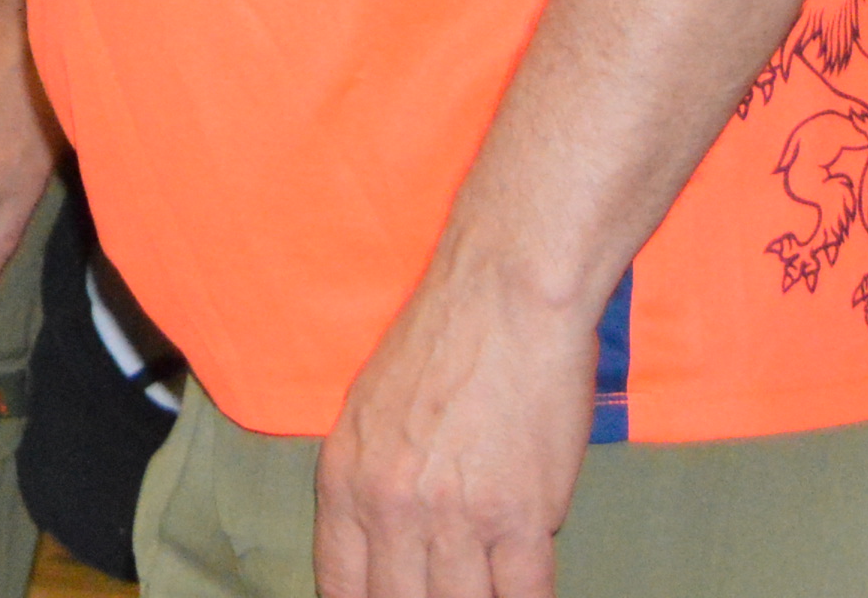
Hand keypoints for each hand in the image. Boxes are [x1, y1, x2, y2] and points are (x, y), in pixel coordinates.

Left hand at [313, 263, 599, 597]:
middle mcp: (388, 506)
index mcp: (345, 479)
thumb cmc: (443, 344)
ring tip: (486, 591)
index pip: (342, 586)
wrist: (503, 299)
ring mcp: (453, 516)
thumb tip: (391, 545)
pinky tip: (525, 592)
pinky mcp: (519, 516)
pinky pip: (522, 597)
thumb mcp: (370, 412)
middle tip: (445, 594)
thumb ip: (374, 482)